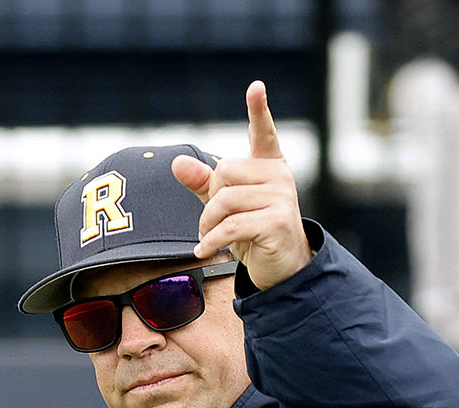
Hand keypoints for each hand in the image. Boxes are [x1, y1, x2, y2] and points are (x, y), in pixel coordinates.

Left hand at [171, 80, 312, 290]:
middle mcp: (279, 176)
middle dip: (210, 200)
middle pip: (225, 172)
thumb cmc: (253, 232)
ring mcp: (282, 197)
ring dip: (208, 224)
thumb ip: (203, 183)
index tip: (256, 87)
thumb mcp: (225, 206)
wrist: (281, 268)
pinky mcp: (277, 221)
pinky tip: (204, 252)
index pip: (263, 133)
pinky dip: (211, 241)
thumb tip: (176, 163)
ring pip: (224, 200)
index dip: (258, 110)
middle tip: (214, 222)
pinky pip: (231, 225)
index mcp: (268, 166)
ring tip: (210, 238)